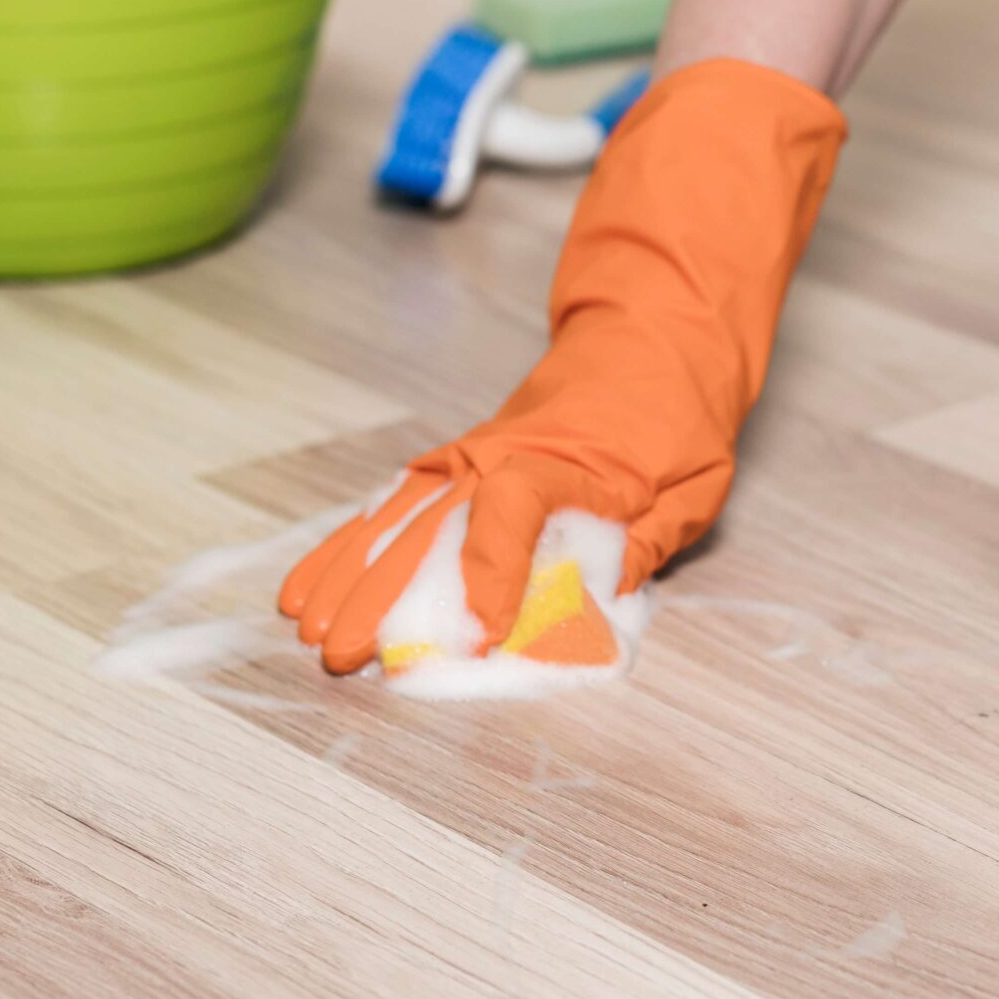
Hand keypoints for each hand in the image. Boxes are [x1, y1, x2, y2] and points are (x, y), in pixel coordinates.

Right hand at [281, 59, 845, 673]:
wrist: (653, 343)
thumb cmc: (676, 420)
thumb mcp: (691, 487)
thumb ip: (649, 544)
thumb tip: (605, 599)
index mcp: (564, 463)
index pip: (513, 513)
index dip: (490, 577)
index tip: (475, 636)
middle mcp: (499, 458)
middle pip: (429, 526)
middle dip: (381, 597)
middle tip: (343, 655)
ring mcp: (469, 460)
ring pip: (395, 518)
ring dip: (348, 575)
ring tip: (306, 629)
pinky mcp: (455, 467)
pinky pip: (391, 507)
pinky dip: (348, 545)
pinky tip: (310, 584)